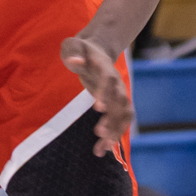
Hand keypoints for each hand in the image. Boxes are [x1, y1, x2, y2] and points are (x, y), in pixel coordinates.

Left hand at [60, 32, 132, 152]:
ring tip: (101, 150)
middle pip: (121, 102)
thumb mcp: (73, 45)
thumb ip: (73, 53)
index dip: (105, 92)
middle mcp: (116, 83)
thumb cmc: (81, 49)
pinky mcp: (116, 105)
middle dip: (112, 118)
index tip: (97, 107)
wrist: (97, 51)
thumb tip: (75, 62)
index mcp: (106, 68)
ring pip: (122, 116)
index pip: (109, 80)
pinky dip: (114, 136)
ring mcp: (118, 95)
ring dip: (115, 133)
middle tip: (99, 133)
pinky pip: (119, 123)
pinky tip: (103, 150)